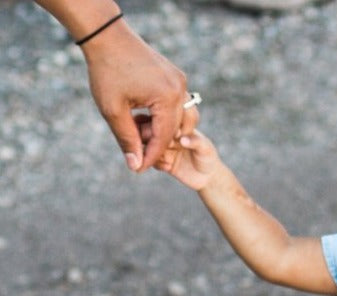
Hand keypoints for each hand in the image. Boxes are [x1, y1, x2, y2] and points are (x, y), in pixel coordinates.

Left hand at [82, 22, 196, 171]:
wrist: (107, 35)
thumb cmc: (106, 71)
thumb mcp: (113, 110)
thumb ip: (127, 139)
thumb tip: (135, 167)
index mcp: (167, 98)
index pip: (164, 138)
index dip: (151, 156)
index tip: (138, 169)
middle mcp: (179, 90)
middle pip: (176, 131)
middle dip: (158, 145)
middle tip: (138, 153)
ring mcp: (181, 82)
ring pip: (182, 120)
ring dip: (165, 132)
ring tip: (143, 135)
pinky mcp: (177, 77)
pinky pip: (178, 105)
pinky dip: (166, 117)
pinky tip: (147, 119)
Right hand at [152, 130, 220, 190]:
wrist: (209, 177)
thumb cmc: (209, 157)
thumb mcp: (205, 148)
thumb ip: (196, 142)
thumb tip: (182, 139)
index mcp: (175, 126)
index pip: (161, 120)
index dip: (161, 128)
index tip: (173, 138)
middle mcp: (166, 136)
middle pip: (148, 131)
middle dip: (151, 139)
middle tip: (164, 148)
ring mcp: (163, 149)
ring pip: (147, 147)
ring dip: (152, 153)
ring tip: (167, 160)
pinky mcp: (162, 162)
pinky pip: (151, 161)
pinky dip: (157, 164)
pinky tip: (169, 167)